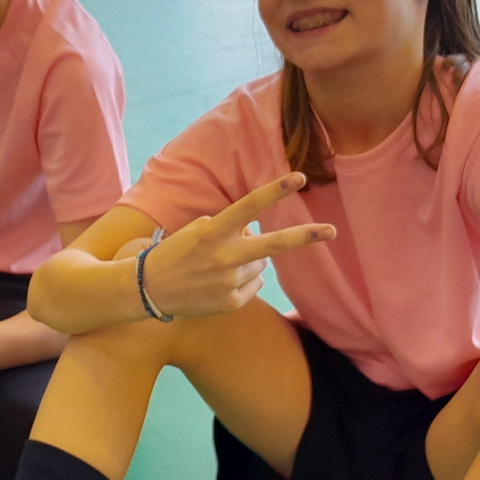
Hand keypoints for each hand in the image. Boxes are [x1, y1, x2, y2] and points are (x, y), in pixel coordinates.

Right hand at [139, 173, 335, 318]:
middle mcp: (223, 257)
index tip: (299, 177)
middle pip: (274, 245)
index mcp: (212, 233)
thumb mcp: (195, 231)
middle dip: (306, 236)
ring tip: (220, 265)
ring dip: (250, 260)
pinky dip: (244, 280)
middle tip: (332, 231)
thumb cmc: (175, 253)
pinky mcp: (230, 302)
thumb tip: (255, 235)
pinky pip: (254, 284)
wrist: (147, 290)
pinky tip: (219, 282)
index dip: (275, 191)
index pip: (249, 207)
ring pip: (261, 263)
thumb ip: (228, 228)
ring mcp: (228, 282)